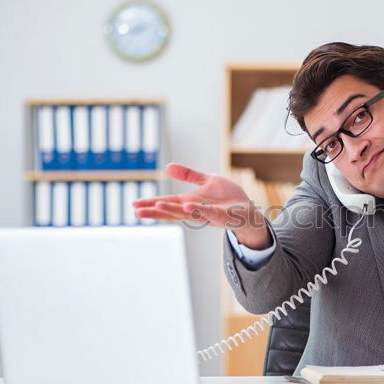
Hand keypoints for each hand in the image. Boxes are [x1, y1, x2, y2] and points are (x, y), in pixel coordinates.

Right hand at [132, 163, 271, 248]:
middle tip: (137, 211)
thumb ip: (189, 175)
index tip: (134, 205)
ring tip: (159, 206)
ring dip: (174, 210)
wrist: (249, 210)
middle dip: (156, 211)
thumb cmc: (228, 198)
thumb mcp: (207, 181)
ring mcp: (210, 216)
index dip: (152, 204)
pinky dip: (199, 210)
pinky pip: (210, 213)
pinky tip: (188, 206)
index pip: (168, 204)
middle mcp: (197, 211)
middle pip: (173, 212)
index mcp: (191, 203)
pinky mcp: (224, 217)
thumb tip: (167, 166)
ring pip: (189, 214)